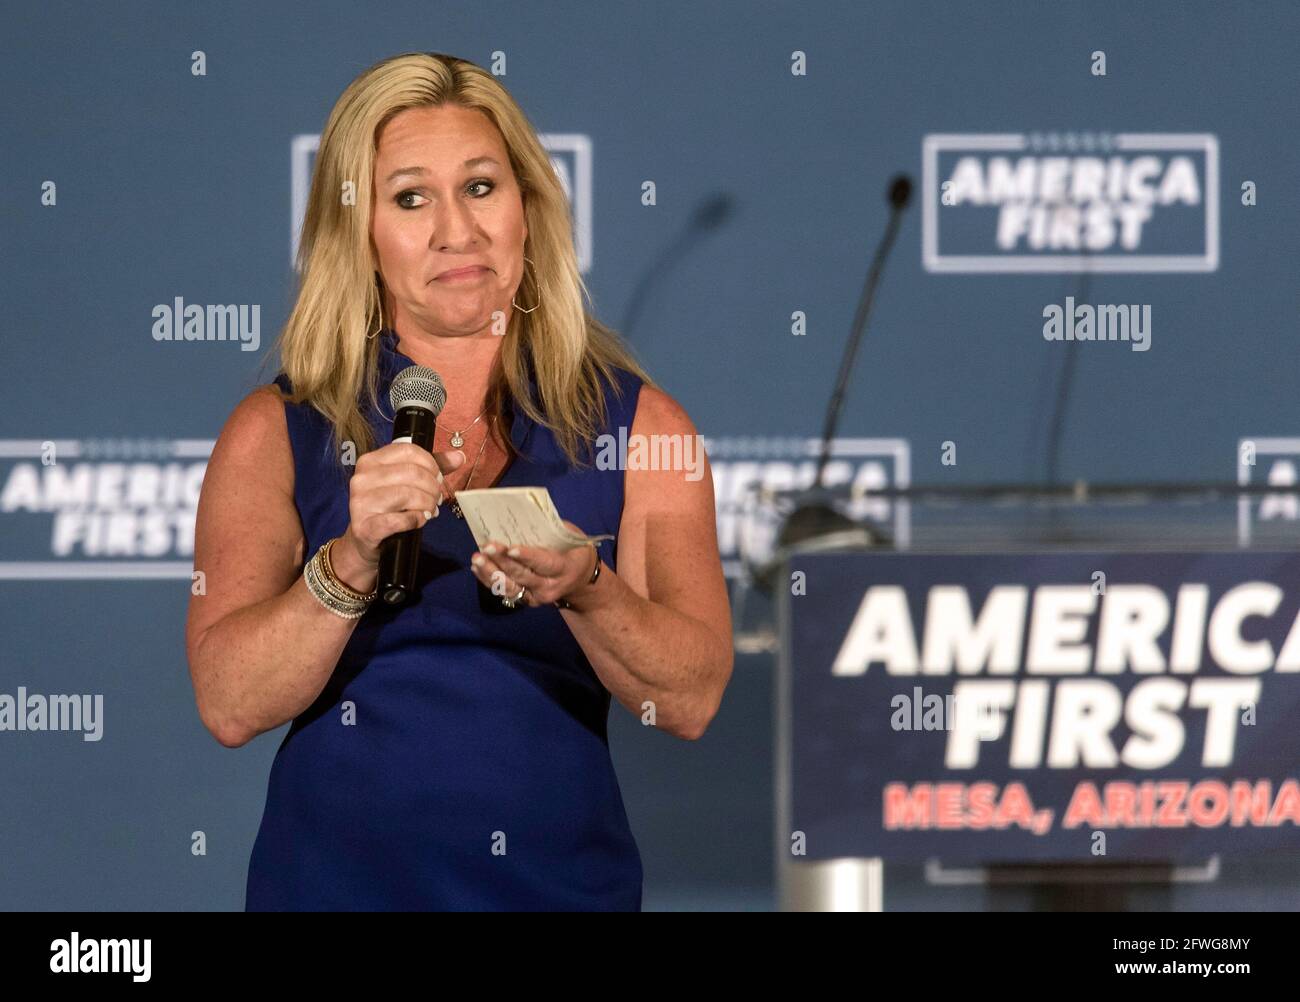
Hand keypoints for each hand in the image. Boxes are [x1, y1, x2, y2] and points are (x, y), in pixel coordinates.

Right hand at [338, 442, 465, 570]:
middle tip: (437, 498)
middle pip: (412, 473)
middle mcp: (362, 479)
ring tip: (430, 510)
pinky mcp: (366, 527)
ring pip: (407, 495)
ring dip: (427, 504)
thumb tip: (458, 457)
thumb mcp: (405, 482)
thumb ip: (431, 467)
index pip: (408, 451)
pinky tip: (419, 520)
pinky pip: (400, 520)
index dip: (431, 464)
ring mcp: (361, 503)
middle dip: (433, 487)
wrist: (365, 539)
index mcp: (370, 461)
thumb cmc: (387, 507)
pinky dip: (416, 520)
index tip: (438, 477)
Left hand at [469, 521, 599, 608]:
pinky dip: (488, 579)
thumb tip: (523, 517)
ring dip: (491, 573)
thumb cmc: (573, 550)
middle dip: (503, 561)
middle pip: (523, 575)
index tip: (511, 548)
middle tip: (488, 547)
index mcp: (564, 569)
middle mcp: (550, 587)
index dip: (527, 556)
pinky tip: (478, 566)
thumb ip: (550, 530)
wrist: (581, 578)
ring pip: (510, 587)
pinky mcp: (525, 600)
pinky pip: (504, 591)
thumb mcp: (570, 537)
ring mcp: (536, 596)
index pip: (545, 563)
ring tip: (477, 558)